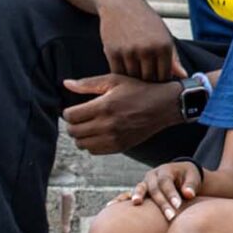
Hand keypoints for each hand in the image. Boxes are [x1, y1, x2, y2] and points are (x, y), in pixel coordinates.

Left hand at [63, 74, 183, 154]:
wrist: (165, 106)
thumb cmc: (141, 90)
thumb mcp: (115, 81)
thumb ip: (88, 84)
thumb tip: (66, 84)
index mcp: (104, 106)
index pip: (70, 116)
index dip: (68, 112)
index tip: (74, 110)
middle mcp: (107, 124)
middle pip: (73, 131)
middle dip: (72, 124)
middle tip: (79, 119)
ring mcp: (114, 137)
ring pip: (82, 144)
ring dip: (81, 136)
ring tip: (88, 127)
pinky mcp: (121, 146)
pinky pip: (95, 151)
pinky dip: (91, 144)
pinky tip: (98, 134)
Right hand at [95, 0, 183, 81]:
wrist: (120, 4)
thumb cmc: (146, 21)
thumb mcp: (164, 35)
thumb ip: (173, 58)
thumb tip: (183, 76)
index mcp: (164, 46)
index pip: (165, 76)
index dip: (161, 80)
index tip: (157, 78)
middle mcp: (148, 50)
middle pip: (149, 79)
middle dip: (148, 80)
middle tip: (145, 76)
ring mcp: (129, 51)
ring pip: (133, 77)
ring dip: (133, 77)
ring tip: (134, 71)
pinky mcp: (112, 52)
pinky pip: (118, 72)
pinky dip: (121, 73)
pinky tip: (124, 66)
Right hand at [121, 160, 200, 220]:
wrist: (180, 174)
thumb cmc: (188, 177)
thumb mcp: (193, 177)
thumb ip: (191, 185)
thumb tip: (188, 194)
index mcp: (165, 170)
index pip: (166, 182)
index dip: (171, 193)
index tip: (178, 205)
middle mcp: (152, 176)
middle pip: (154, 189)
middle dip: (162, 203)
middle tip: (171, 216)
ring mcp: (144, 183)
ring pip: (139, 189)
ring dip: (137, 196)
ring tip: (136, 203)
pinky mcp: (140, 192)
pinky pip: (127, 195)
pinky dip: (120, 200)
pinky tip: (110, 207)